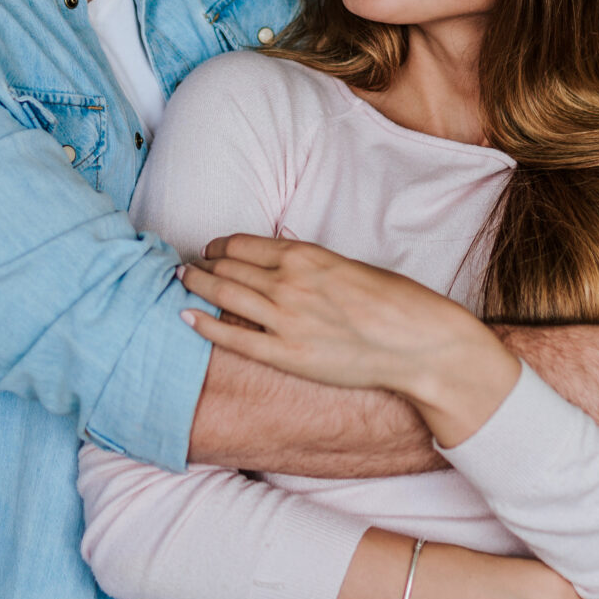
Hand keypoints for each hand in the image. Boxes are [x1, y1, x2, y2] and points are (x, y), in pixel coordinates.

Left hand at [185, 235, 521, 444]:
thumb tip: (287, 268)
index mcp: (306, 254)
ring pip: (223, 294)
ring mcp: (284, 319)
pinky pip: (232, 336)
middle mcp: (288, 281)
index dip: (220, 246)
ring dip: (196, 285)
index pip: (244, 244)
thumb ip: (313, 266)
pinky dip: (204, 324)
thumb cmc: (394, 302)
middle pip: (227, 267)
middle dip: (202, 264)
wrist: (417, 343)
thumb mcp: (349, 266)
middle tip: (186, 266)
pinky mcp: (286, 354)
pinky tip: (186, 316)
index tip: (211, 250)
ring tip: (182, 282)